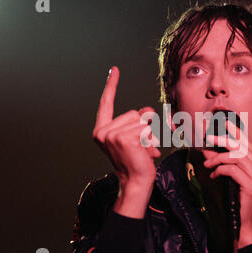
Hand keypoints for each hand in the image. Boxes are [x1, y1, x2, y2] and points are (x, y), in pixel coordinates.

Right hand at [92, 66, 160, 217]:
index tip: (114, 69)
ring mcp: (111, 135)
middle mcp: (102, 131)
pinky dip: (150, 140)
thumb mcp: (134, 139)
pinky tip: (144, 152)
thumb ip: (137, 124)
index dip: (111, 86)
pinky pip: (146, 129)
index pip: (106, 103)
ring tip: (143, 150)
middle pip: (134, 113)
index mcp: (102, 130)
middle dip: (145, 128)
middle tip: (141, 146)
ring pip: (142, 121)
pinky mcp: (122, 139)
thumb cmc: (136, 162)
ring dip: (149, 136)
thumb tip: (148, 112)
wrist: (136, 183)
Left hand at [203, 120, 251, 247]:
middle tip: (209, 138)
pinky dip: (221, 169)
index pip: (251, 147)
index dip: (238, 134)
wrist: (245, 228)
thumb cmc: (239, 205)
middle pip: (244, 149)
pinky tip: (214, 175)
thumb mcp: (236, 182)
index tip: (226, 123)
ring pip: (238, 157)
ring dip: (219, 158)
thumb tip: (211, 150)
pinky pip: (234, 170)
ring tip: (208, 164)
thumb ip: (229, 165)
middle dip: (225, 141)